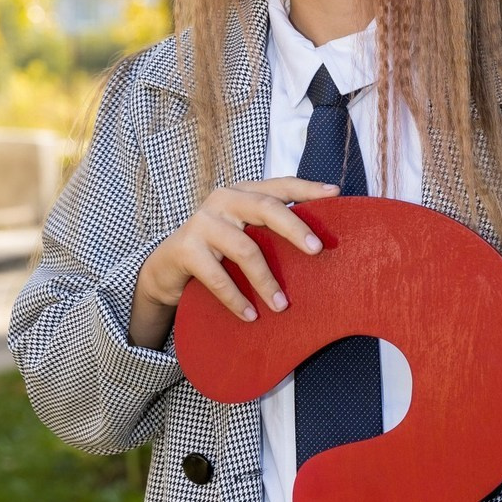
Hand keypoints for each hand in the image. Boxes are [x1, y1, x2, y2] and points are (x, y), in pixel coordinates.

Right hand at [128, 178, 339, 348]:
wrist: (166, 266)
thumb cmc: (217, 250)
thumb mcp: (244, 232)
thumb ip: (271, 229)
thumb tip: (318, 245)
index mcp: (243, 192)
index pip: (280, 185)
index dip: (307, 189)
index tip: (335, 193)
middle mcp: (223, 200)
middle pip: (266, 208)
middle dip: (295, 229)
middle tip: (317, 250)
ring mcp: (202, 222)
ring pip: (245, 249)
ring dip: (266, 281)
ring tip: (282, 306)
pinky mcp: (186, 248)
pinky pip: (219, 277)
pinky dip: (237, 299)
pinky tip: (251, 315)